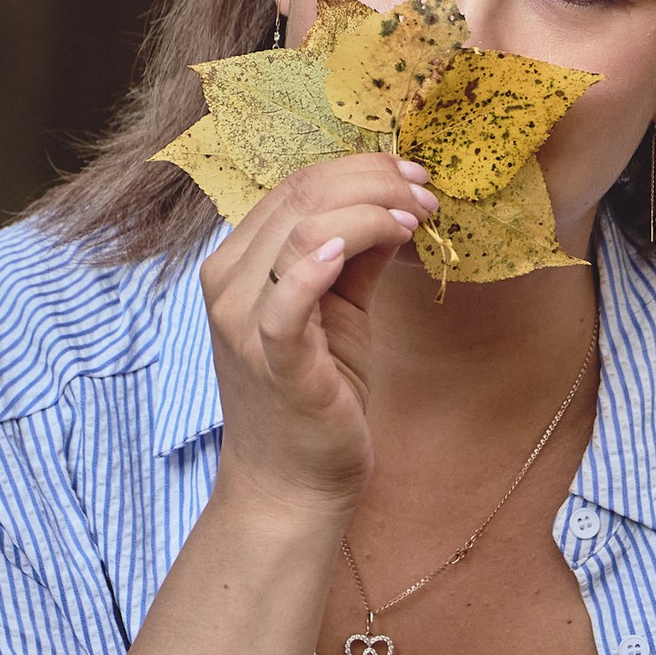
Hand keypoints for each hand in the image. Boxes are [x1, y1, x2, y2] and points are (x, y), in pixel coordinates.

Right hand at [199, 150, 438, 517]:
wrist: (292, 485)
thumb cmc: (318, 396)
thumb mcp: (342, 313)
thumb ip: (361, 258)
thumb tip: (402, 204)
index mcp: (238, 264)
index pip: (295, 187)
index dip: (360, 169)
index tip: (415, 178)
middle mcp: (229, 285)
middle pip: (301, 196)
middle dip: (375, 182)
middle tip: (426, 195)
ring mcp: (245, 323)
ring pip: (301, 230)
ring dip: (369, 212)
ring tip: (415, 220)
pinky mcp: (274, 362)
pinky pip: (288, 301)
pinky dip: (321, 264)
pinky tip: (361, 247)